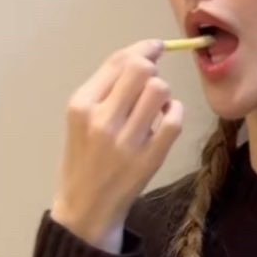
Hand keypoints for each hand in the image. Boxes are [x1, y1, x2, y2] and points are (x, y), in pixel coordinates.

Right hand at [52, 41, 184, 251]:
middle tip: (149, 83)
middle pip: (141, 69)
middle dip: (152, 69)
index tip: (155, 48)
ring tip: (154, 107)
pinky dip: (175, 112)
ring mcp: (127, 141)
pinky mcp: (149, 159)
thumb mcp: (82, 118)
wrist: (85, 207)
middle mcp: (102, 120)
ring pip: (160, 90)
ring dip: (163, 93)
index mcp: (81, 105)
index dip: (143, 48)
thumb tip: (144, 53)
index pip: (118, 61)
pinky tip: (165, 120)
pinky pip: (174, 119)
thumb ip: (106, 87)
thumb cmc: (84, 157)